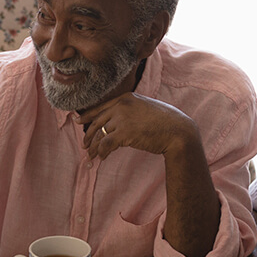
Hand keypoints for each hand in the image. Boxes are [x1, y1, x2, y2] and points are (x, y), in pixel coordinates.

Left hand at [77, 92, 198, 159]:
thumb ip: (130, 111)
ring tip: (91, 155)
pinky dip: (102, 152)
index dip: (87, 115)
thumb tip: (117, 122)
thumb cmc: (165, 122)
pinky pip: (106, 144)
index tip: (78, 121)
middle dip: (88, 134)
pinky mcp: (124, 133)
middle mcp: (121, 106)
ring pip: (100, 134)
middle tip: (84, 144)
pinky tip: (102, 158)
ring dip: (94, 147)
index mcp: (126, 98)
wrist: (177, 130)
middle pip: (97, 121)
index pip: (101, 107)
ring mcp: (122, 119)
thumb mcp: (145, 108)